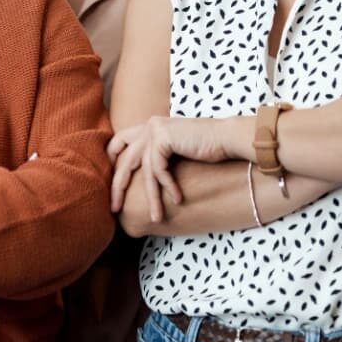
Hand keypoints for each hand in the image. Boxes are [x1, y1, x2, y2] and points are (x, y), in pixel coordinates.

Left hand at [108, 116, 238, 222]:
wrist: (228, 138)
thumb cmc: (207, 149)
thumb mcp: (175, 152)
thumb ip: (158, 157)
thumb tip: (141, 181)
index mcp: (149, 126)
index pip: (120, 142)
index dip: (113, 162)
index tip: (113, 186)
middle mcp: (149, 125)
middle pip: (124, 158)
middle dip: (117, 185)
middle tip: (114, 208)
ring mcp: (155, 129)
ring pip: (144, 170)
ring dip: (152, 196)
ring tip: (156, 216)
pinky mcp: (163, 137)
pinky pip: (158, 169)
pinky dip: (168, 186)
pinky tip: (179, 199)